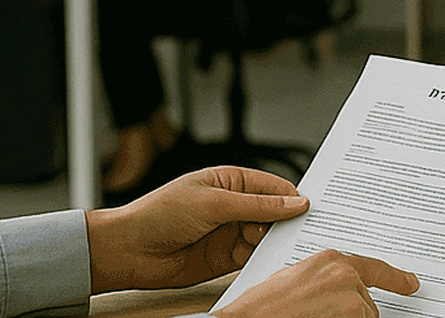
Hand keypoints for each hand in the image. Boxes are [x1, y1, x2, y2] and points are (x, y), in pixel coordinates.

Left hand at [85, 165, 308, 292]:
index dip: (294, 198)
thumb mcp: (214, 203)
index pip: (273, 188)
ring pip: (267, 237)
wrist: (129, 251)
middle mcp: (234, 206)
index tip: (316, 209)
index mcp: (231, 181)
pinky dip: (266, 260)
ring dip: (279, 243)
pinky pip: (254, 257)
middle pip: (274, 214)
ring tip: (294, 249)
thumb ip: (257, 206)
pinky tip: (276, 263)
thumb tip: (296, 203)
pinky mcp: (226, 258)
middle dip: (290, 222)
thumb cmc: (160, 214)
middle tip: (311, 231)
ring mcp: (230, 232)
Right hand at [215, 249, 419, 317]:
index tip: (412, 283)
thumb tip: (339, 290)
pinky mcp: (354, 316)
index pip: (373, 268)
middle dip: (351, 314)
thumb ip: (324, 279)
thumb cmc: (264, 305)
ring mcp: (352, 298)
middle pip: (366, 303)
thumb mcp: (296, 279)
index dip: (396, 278)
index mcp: (331, 260)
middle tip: (317, 314)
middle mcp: (346, 274)